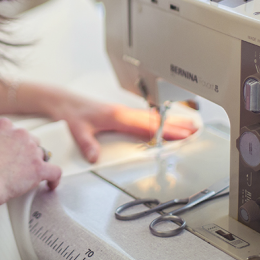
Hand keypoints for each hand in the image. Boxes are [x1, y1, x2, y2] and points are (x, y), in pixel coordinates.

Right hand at [0, 117, 61, 206]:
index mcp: (5, 126)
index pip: (17, 132)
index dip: (17, 144)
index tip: (15, 152)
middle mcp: (20, 134)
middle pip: (32, 142)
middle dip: (27, 153)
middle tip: (19, 167)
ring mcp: (31, 150)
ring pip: (42, 155)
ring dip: (37, 164)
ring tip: (29, 177)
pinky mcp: (38, 168)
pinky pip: (55, 172)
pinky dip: (54, 179)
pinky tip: (51, 185)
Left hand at [47, 90, 197, 162]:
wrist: (64, 102)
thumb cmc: (72, 113)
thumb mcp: (76, 129)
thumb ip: (86, 143)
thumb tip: (94, 157)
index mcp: (116, 115)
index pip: (145, 125)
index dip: (164, 131)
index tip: (180, 135)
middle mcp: (122, 112)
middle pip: (154, 120)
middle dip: (175, 125)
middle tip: (195, 131)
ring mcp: (123, 112)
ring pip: (152, 117)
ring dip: (170, 121)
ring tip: (190, 126)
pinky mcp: (121, 114)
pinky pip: (144, 117)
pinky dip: (159, 120)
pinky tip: (166, 124)